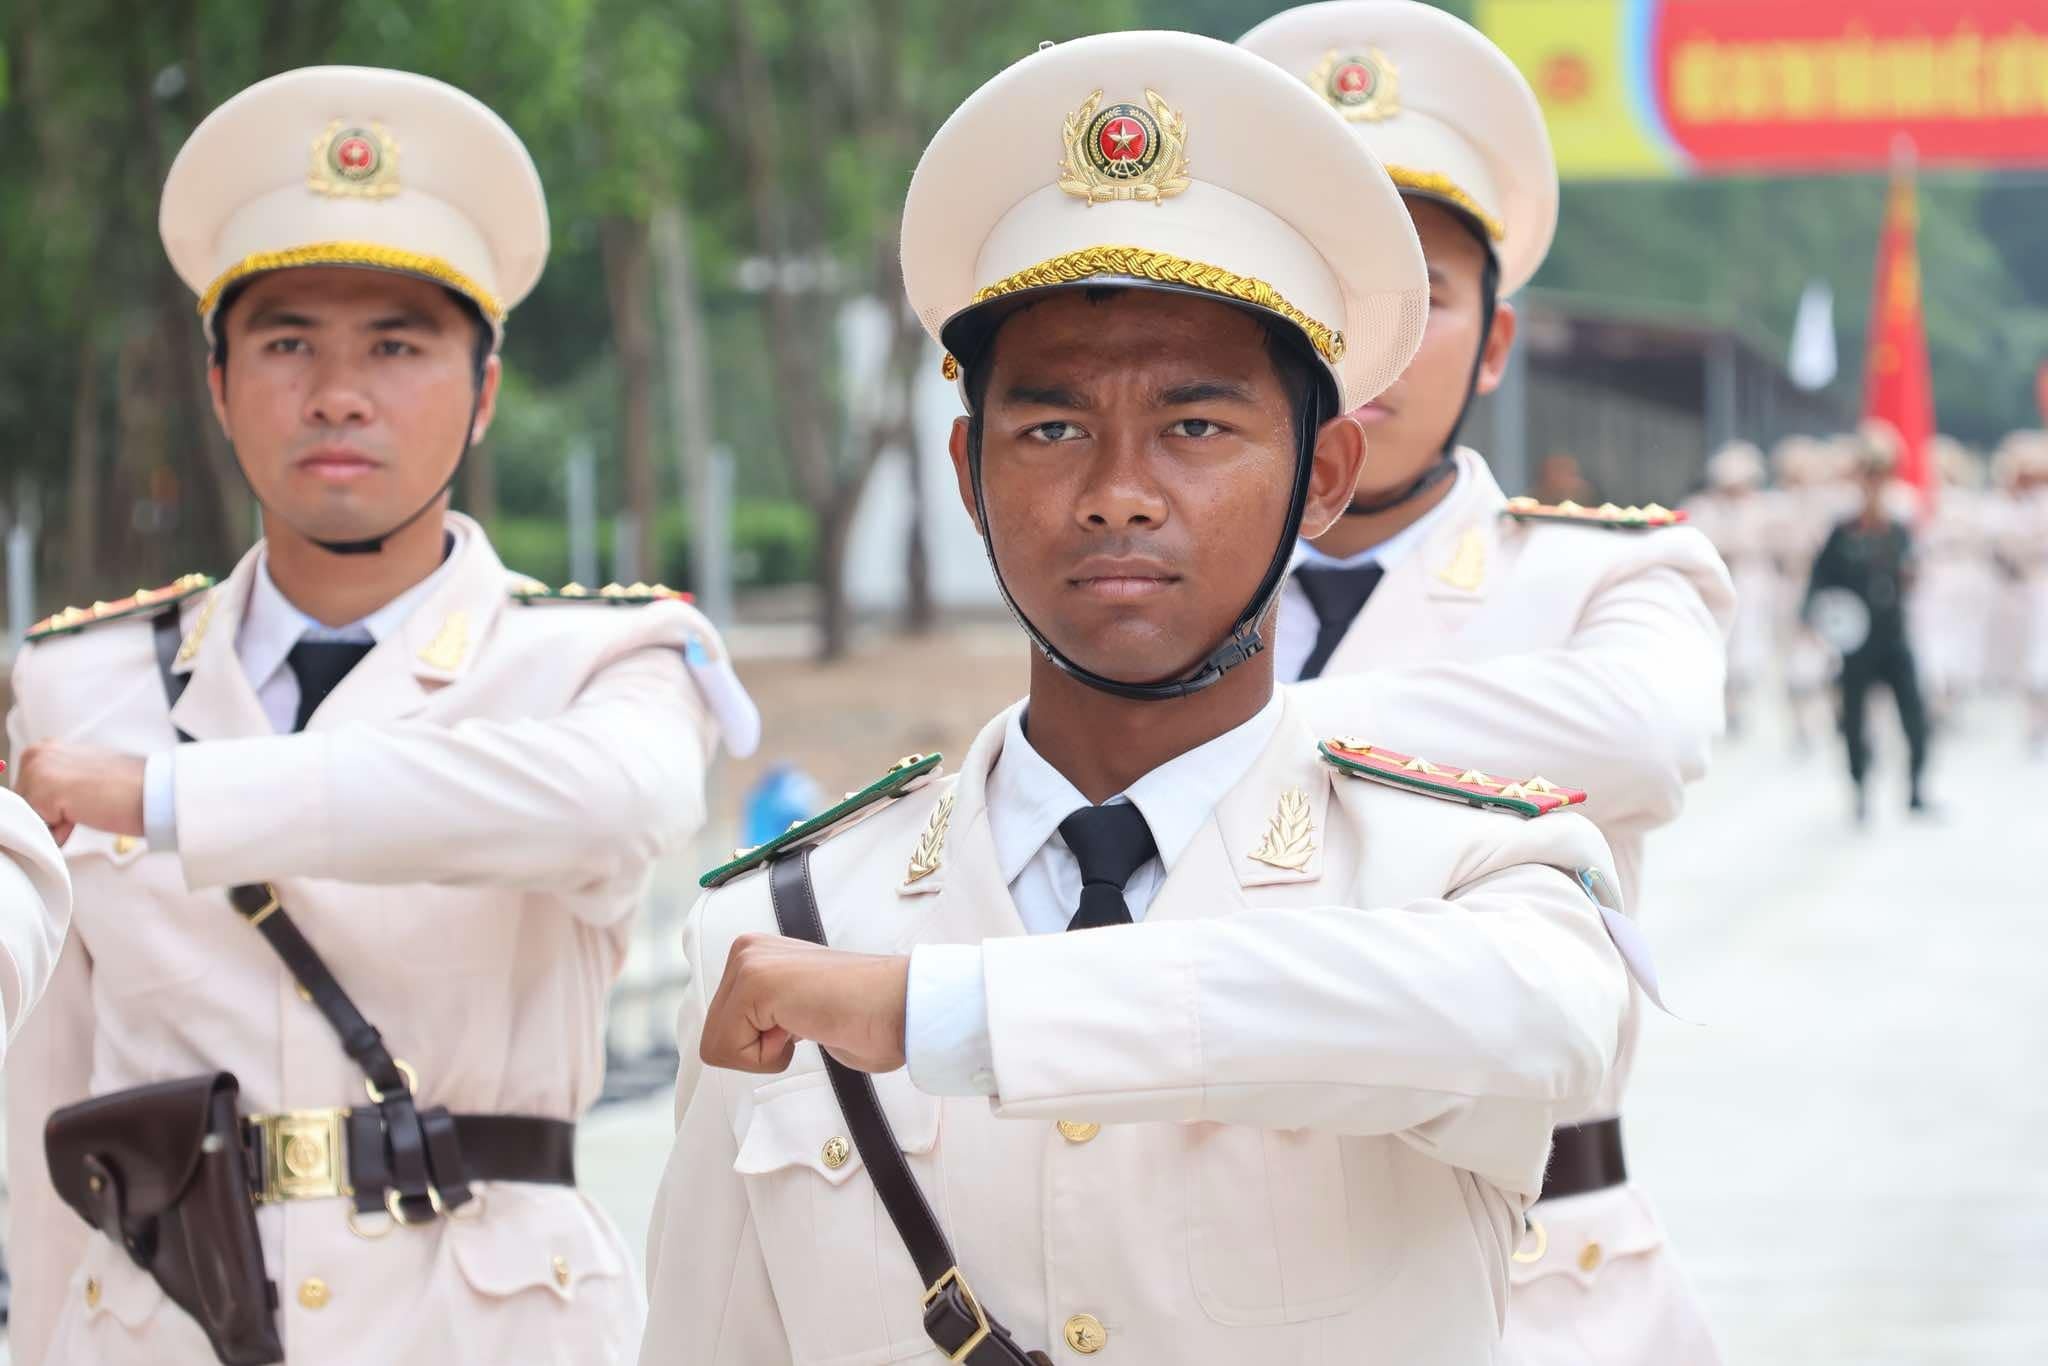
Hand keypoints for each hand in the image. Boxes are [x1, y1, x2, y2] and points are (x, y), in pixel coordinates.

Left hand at [13, 742, 147, 846]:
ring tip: (87, 808)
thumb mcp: (83, 774)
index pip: (27, 792)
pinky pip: (39, 829)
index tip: (79, 799)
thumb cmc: (128, 785)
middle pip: (24, 803)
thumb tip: (42, 807)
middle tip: (86, 803)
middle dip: (50, 814)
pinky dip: (61, 832)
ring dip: (57, 823)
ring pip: (30, 816)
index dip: (52, 805)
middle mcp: (36, 754)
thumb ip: (58, 782)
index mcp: (45, 748)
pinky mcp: (43, 792)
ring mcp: (37, 771)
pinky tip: (84, 815)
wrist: (153, 790)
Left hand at [700, 933, 909, 1073]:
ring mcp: (750, 962)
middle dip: (759, 1049)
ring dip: (766, 1053)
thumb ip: (770, 1015)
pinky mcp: (756, 982)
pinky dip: (770, 1057)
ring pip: (718, 1045)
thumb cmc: (865, 1019)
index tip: (805, 1021)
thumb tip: (749, 1037)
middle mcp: (747, 950)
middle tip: (807, 1024)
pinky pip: (728, 1050)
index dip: (763, 1046)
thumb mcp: (798, 1011)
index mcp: (757, 954)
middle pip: (714, 1038)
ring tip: (809, 1022)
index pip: (722, 1029)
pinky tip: (806, 1026)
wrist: (902, 1009)